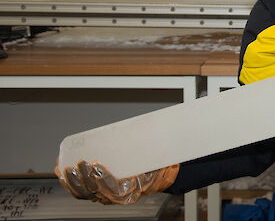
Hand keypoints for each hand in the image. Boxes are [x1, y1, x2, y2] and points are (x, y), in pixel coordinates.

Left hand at [55, 160, 178, 204]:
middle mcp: (115, 198)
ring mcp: (104, 196)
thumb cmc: (154, 169)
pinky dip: (69, 184)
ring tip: (67, 168)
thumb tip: (151, 133)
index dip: (102, 178)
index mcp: (130, 192)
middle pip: (94, 191)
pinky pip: (80, 192)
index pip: (112, 189)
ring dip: (73, 182)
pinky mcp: (96, 192)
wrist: (153, 178)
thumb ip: (151, 154)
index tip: (96, 164)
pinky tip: (62, 173)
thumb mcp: (155, 162)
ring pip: (84, 193)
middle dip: (84, 177)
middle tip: (80, 162)